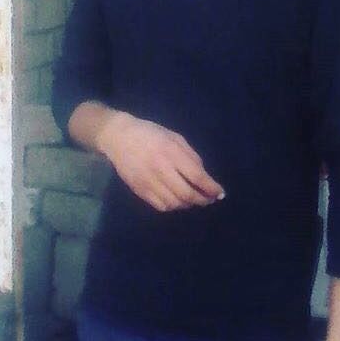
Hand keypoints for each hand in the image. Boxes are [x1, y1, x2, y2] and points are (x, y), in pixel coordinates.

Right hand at [95, 110, 224, 211]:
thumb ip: (191, 156)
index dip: (211, 188)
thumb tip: (204, 176)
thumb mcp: (174, 137)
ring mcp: (148, 181)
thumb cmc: (151, 134)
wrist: (118, 137)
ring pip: (174, 203)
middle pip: (186, 194)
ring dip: (188, 204)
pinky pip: (161, 206)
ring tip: (194, 199)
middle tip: (209, 199)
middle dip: (202, 200)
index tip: (220, 193)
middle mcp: (160, 169)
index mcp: (171, 152)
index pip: (196, 176)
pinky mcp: (139, 190)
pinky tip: (177, 200)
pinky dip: (173, 206)